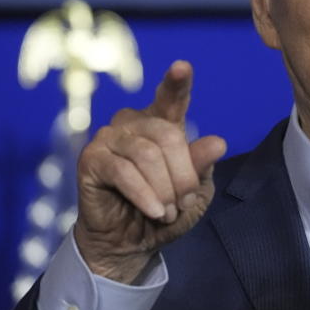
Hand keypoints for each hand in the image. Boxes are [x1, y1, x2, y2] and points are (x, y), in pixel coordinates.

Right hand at [74, 60, 226, 282]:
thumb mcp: (194, 192)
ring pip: (147, 155)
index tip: (182, 67)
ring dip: (164, 189)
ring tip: (167, 212)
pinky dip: (144, 195)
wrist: (130, 242)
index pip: (171, 98)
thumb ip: (201, 166)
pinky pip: (124, 173)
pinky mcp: (91, 159)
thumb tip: (217, 143)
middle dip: (183, 175)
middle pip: (168, 135)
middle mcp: (134, 122)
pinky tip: (154, 211)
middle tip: (183, 203)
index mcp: (162, 123)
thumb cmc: (165, 210)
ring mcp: (109, 137)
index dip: (177, 82)